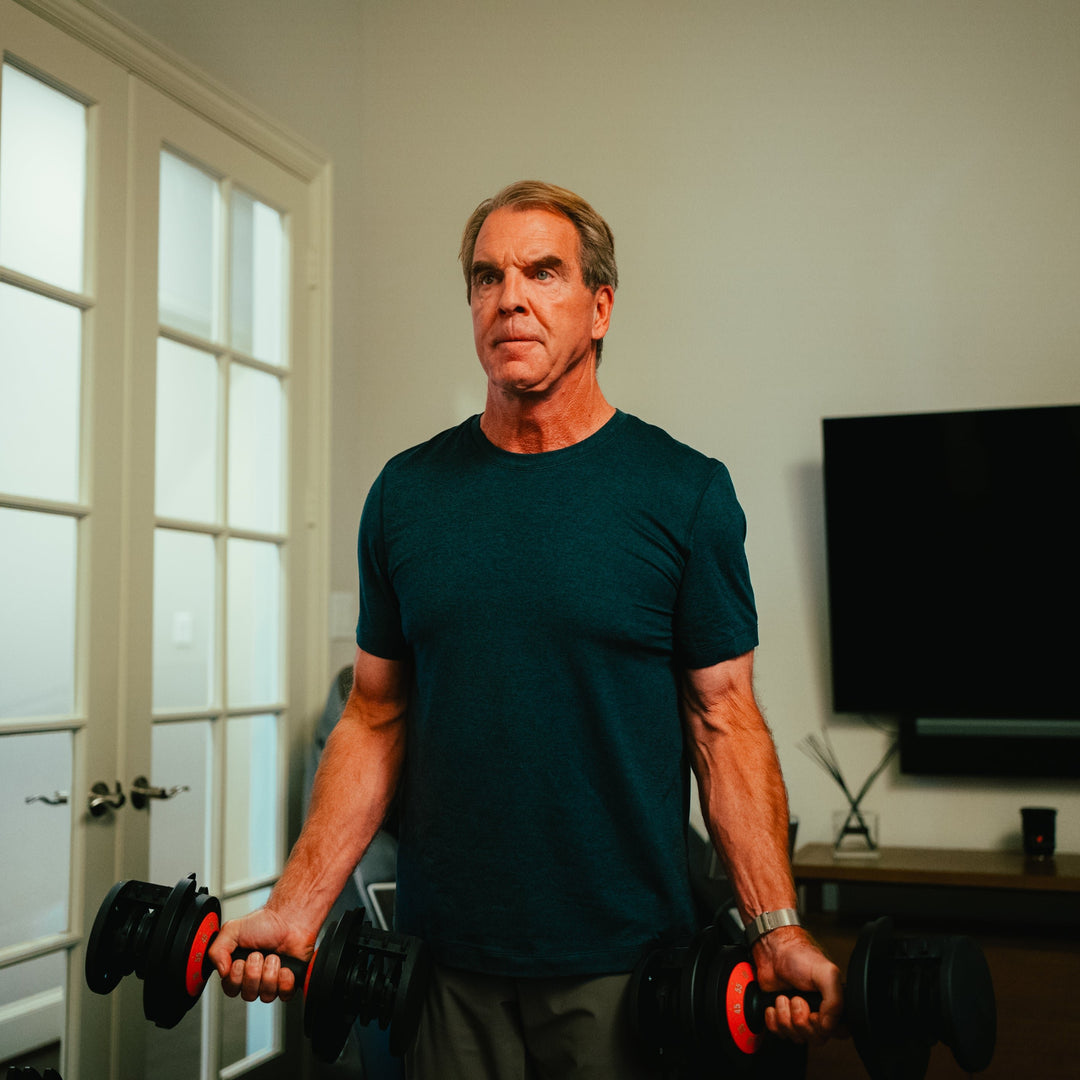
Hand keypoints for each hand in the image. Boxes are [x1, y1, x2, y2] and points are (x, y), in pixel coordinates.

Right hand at [208, 906, 314, 1003]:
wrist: (290, 920)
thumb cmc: (265, 924)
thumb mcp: (232, 930)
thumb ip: (217, 949)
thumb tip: (220, 971)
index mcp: (238, 970)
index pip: (231, 989)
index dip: (236, 978)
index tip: (240, 962)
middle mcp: (254, 978)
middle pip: (248, 994)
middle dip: (254, 972)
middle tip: (258, 955)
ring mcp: (271, 982)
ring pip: (266, 995)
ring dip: (270, 973)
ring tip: (273, 957)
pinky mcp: (287, 983)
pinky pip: (285, 994)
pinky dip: (285, 981)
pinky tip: (285, 968)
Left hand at [751, 926, 843, 1044]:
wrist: (772, 950)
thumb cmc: (799, 956)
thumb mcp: (826, 973)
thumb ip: (835, 1001)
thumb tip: (830, 1026)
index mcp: (833, 1004)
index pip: (838, 1032)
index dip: (824, 1027)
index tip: (813, 1014)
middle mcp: (817, 1012)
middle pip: (815, 1038)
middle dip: (801, 1020)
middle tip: (797, 1000)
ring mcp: (798, 1015)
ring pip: (795, 1036)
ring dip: (785, 1016)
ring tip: (784, 997)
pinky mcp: (780, 1016)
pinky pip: (778, 1032)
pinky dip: (772, 1019)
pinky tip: (774, 1003)